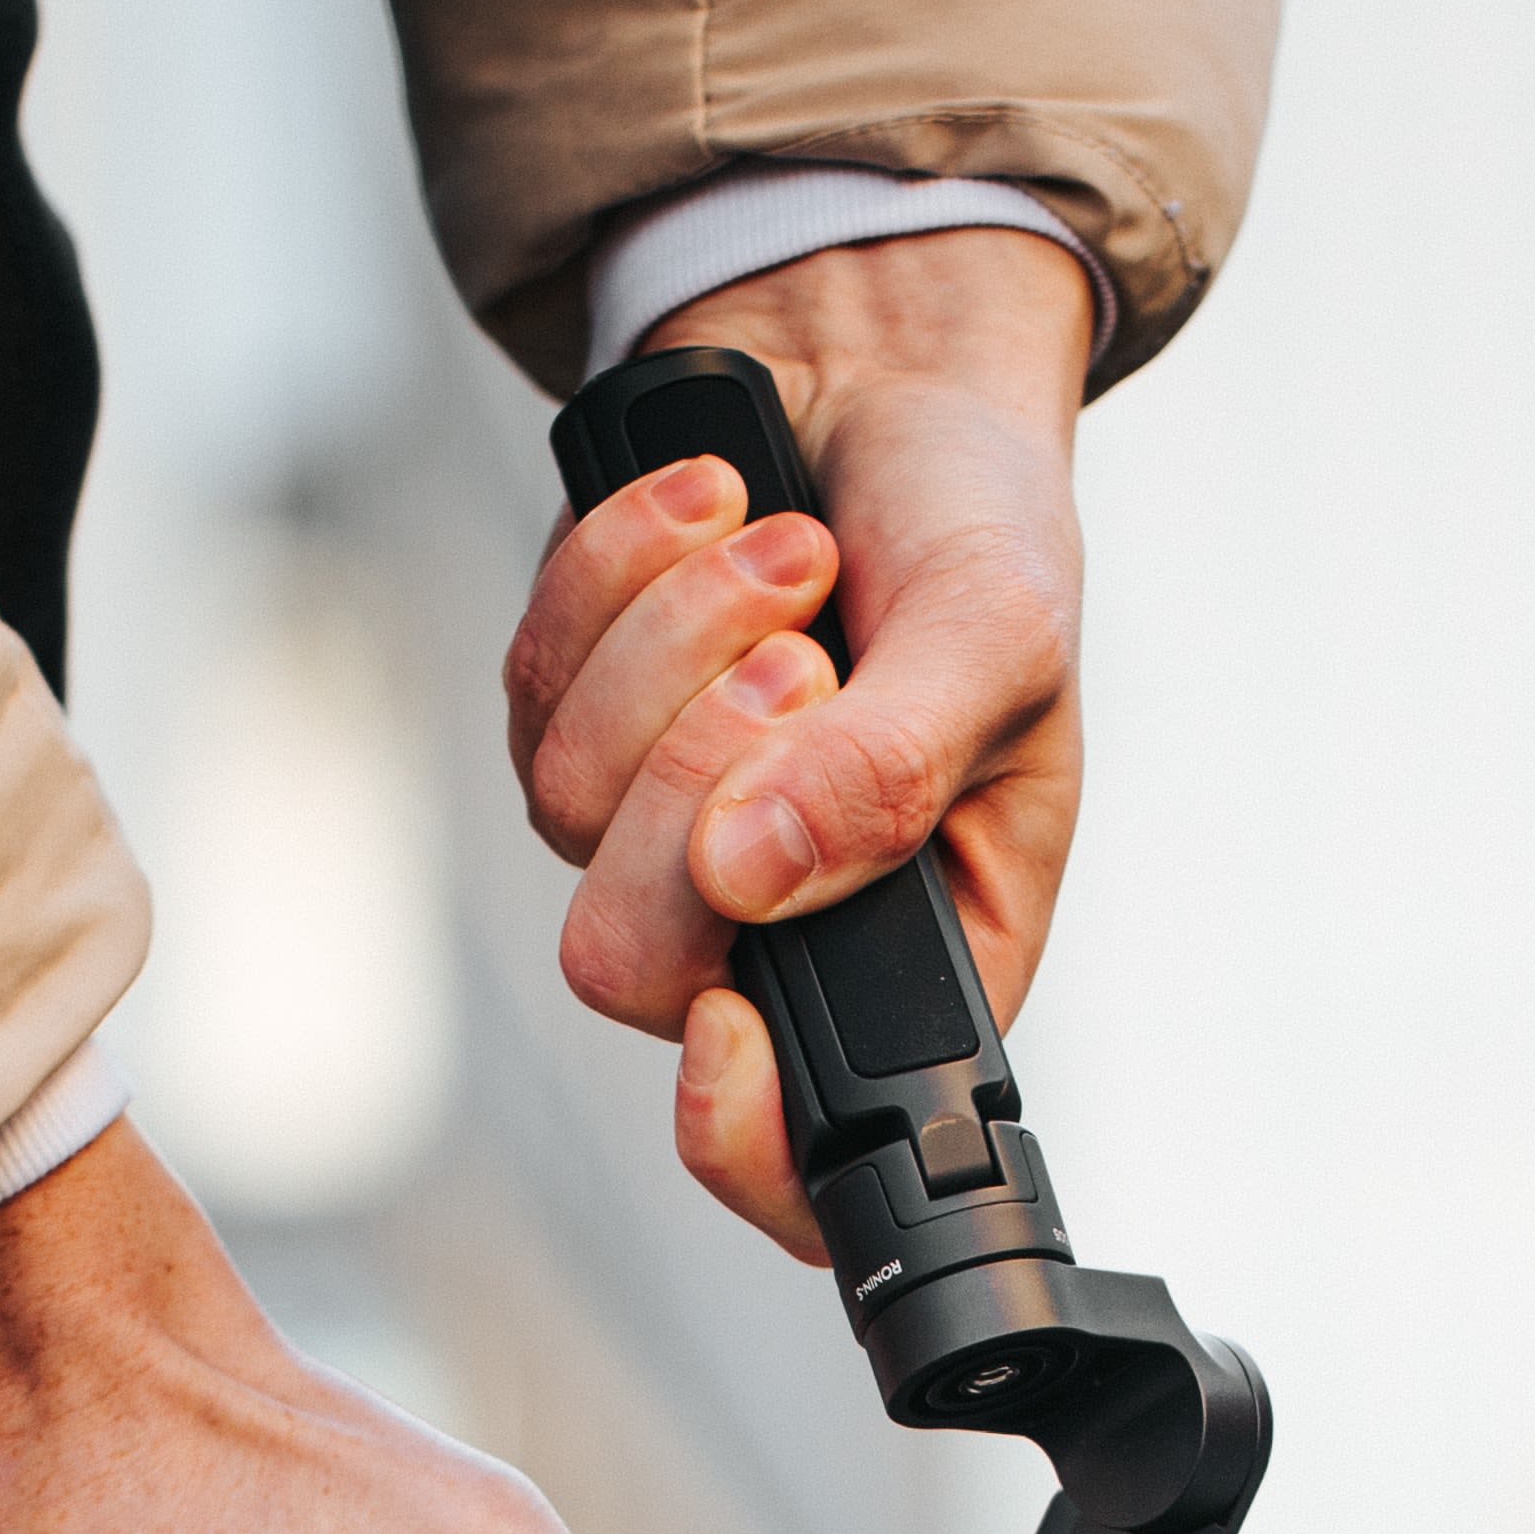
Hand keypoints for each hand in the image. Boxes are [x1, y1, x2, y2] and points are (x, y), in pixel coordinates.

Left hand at [502, 227, 1090, 1258]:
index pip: (811, 1158)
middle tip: (808, 651)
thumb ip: (891, 774)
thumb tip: (752, 875)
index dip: (746, 1138)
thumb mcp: (1000, 645)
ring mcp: (665, 840)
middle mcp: (779, 935)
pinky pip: (534, 692)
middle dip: (702, 774)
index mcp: (914, 969)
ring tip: (787, 549)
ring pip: (572, 813)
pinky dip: (615, 578)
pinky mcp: (584, 730)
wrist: (891, 375)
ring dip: (674, 641)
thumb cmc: (980, 531)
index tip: (727, 1020)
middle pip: (639, 964)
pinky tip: (712, 511)